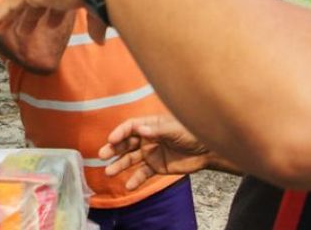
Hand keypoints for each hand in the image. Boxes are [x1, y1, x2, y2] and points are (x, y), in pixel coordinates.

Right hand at [99, 115, 231, 189]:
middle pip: (126, 143)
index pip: (130, 127)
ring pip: (130, 159)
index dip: (119, 132)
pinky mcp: (157, 166)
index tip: (111, 139)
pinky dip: (135, 179)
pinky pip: (143, 173)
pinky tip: (128, 185)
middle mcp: (147, 138)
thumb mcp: (176, 130)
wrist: (209, 151)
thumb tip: (140, 129)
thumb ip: (158, 131)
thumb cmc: (193, 133)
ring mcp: (151, 153)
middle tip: (102, 155)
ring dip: (119, 165)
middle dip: (113, 149)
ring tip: (108, 172)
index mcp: (150, 125)